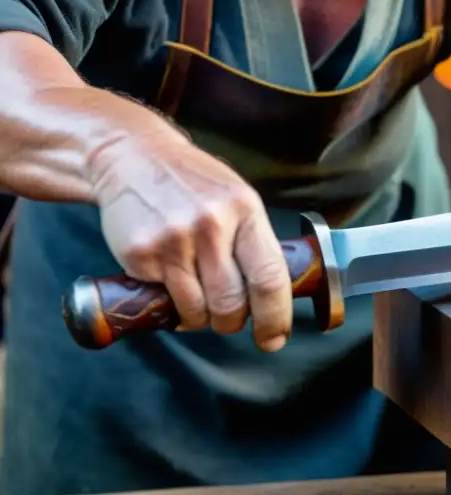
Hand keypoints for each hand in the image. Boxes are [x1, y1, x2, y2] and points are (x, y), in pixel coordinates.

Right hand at [86, 129, 292, 351]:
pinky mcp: (140, 254)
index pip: (269, 277)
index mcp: (245, 211)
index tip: (273, 338)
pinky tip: (170, 282)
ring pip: (197, 310)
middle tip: (229, 320)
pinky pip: (164, 300)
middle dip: (232, 322)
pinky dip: (171, 304)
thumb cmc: (194, 183)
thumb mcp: (237, 199)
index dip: (275, 317)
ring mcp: (173, 240)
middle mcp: (211, 225)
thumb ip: (254, 241)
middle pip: (232, 303)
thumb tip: (273, 296)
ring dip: (201, 319)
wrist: (132, 156)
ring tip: (198, 301)